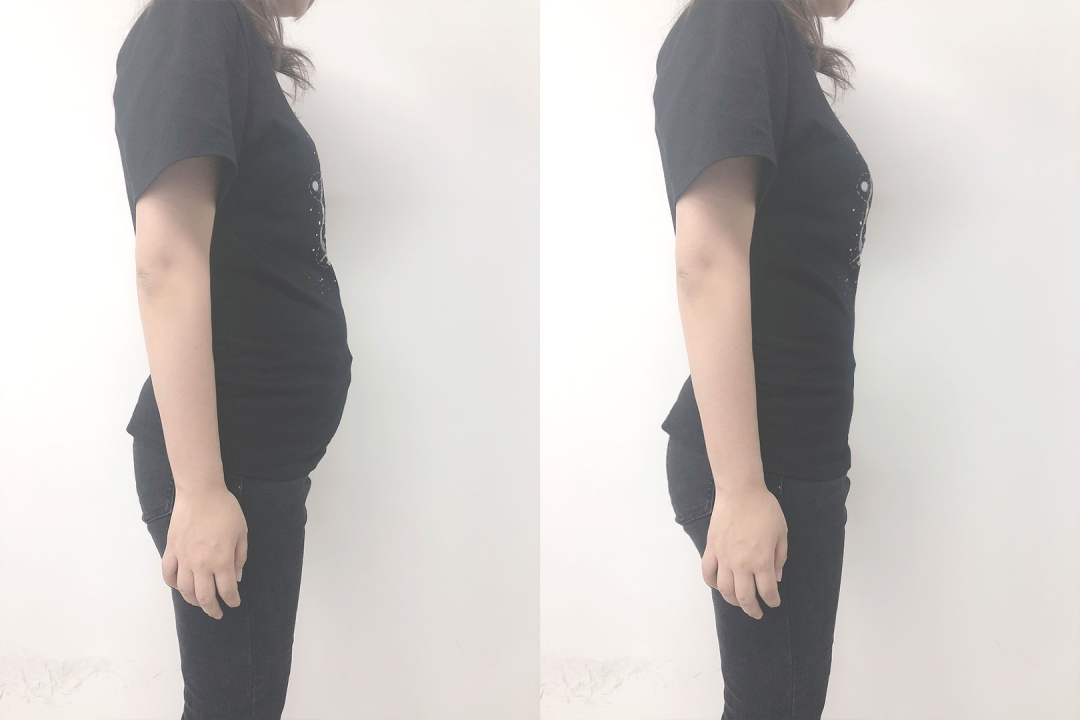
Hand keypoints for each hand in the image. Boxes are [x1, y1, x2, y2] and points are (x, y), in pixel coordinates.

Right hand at [161, 484, 247, 618]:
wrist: (201, 493)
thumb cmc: (225, 510)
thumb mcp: (242, 533)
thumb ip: (240, 557)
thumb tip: (236, 577)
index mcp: (221, 560)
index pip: (226, 590)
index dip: (231, 600)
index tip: (234, 604)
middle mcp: (201, 564)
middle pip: (204, 596)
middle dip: (212, 609)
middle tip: (217, 613)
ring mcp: (183, 558)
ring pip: (185, 590)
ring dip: (193, 600)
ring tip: (200, 603)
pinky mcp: (171, 550)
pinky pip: (168, 574)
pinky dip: (173, 584)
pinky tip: (180, 586)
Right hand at [702, 482, 786, 619]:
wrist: (740, 492)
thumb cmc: (764, 509)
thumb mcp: (781, 533)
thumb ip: (780, 557)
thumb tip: (777, 577)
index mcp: (762, 561)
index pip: (767, 591)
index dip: (772, 601)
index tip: (774, 603)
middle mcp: (741, 564)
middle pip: (745, 597)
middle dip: (752, 609)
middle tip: (757, 613)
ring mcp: (724, 558)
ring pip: (725, 590)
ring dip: (733, 601)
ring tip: (739, 602)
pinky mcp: (711, 549)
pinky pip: (708, 573)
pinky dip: (712, 583)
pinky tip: (719, 586)